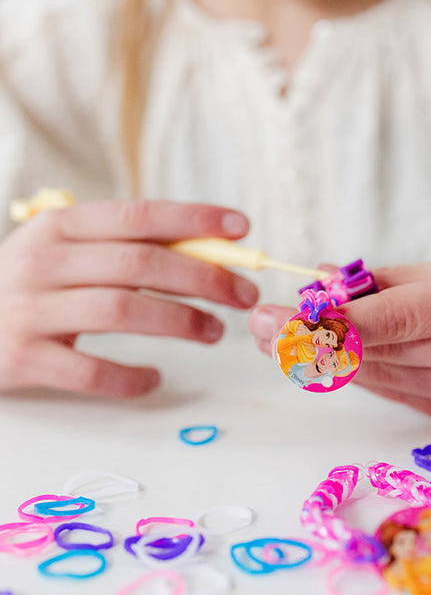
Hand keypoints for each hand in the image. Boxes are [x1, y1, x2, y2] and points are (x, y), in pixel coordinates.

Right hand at [0, 199, 258, 396]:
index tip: (241, 227)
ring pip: (122, 309)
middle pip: (141, 263)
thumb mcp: (66, 255)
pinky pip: (89, 370)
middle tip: (243, 296)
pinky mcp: (20, 357)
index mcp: (62, 227)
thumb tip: (205, 253)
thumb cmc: (28, 289)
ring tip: (214, 332)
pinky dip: (130, 377)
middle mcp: (44, 260)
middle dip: (204, 278)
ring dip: (180, 321)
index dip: (195, 219)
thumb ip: (122, 250)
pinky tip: (155, 379)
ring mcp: (30, 309)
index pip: (139, 215)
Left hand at [250, 254, 430, 430]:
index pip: (389, 319)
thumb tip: (321, 287)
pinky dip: (370, 374)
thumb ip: (387, 283)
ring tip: (284, 339)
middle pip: (377, 354)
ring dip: (331, 361)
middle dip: (311, 342)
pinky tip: (341, 359)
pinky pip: (403, 396)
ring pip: (382, 379)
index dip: (325, 324)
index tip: (273, 319)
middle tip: (260, 326)